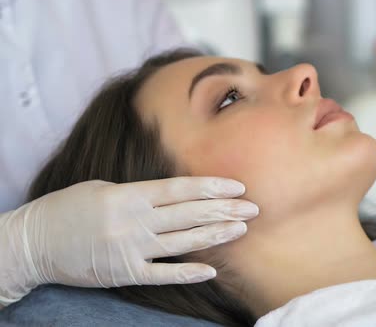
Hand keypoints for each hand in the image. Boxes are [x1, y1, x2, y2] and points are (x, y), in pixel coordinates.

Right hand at [0, 177, 257, 305]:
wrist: (35, 243)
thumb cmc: (69, 209)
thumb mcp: (103, 189)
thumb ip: (140, 193)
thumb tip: (176, 197)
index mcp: (128, 196)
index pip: (180, 190)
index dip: (212, 187)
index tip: (238, 186)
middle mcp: (133, 222)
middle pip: (189, 215)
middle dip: (224, 210)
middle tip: (254, 208)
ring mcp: (130, 250)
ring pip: (183, 242)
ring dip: (214, 235)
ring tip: (240, 228)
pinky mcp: (125, 274)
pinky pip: (163, 275)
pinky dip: (188, 273)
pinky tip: (212, 270)